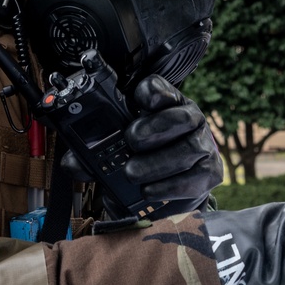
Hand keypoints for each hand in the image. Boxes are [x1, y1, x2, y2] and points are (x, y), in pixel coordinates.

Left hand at [62, 75, 221, 217]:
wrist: (170, 194)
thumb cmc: (143, 163)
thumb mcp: (117, 153)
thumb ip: (94, 156)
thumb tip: (74, 163)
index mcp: (164, 106)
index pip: (161, 89)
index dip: (151, 92)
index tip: (138, 100)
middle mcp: (189, 120)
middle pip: (180, 117)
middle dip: (154, 128)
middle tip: (131, 140)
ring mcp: (203, 145)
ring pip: (189, 149)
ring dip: (158, 162)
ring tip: (133, 173)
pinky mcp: (211, 172)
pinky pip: (194, 177)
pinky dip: (169, 186)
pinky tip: (150, 191)